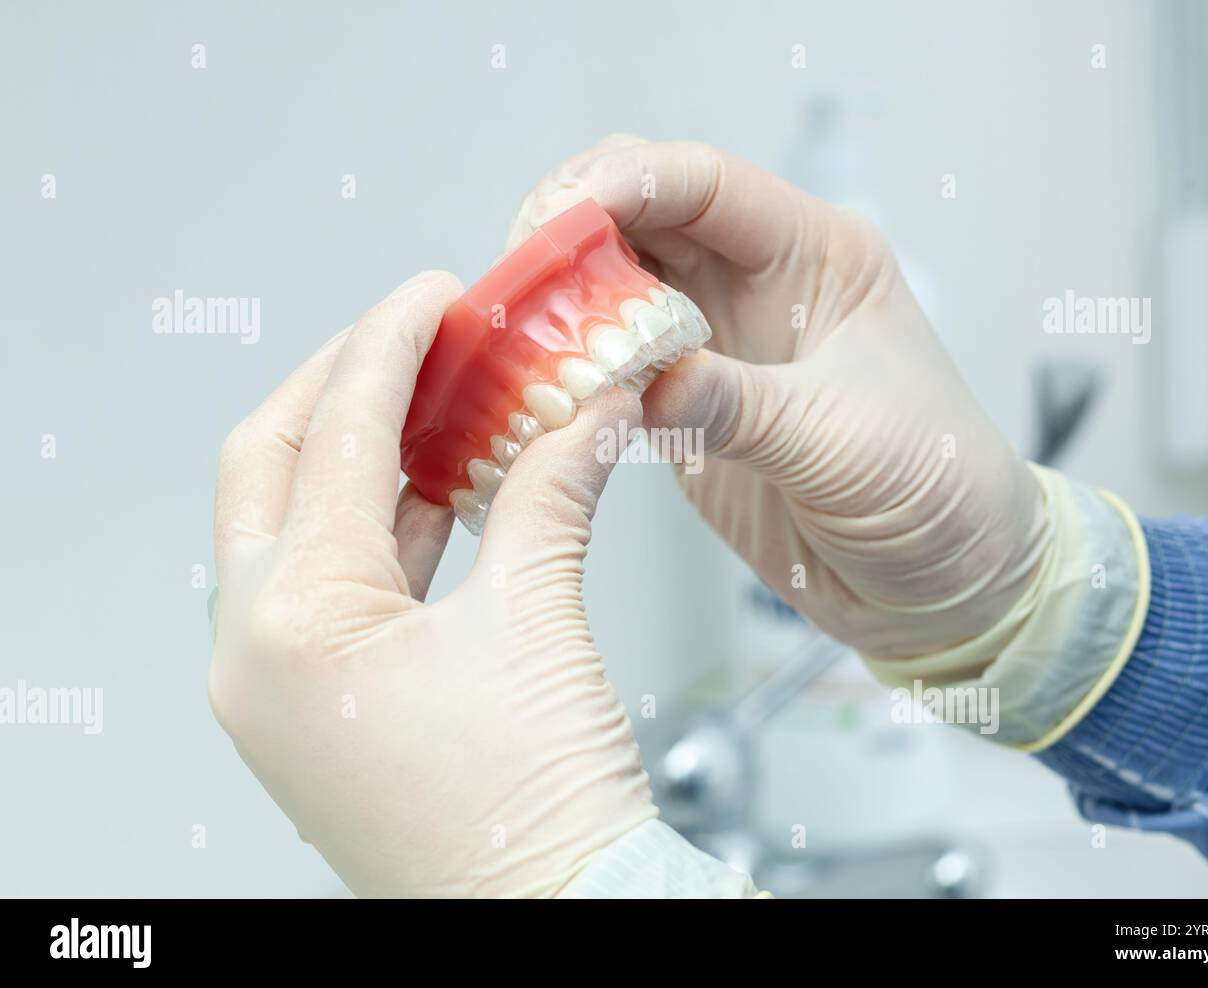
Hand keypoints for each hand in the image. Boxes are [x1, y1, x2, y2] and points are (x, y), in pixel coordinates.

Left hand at [209, 271, 654, 896]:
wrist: (556, 920)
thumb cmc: (529, 814)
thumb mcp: (537, 623)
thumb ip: (552, 494)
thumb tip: (587, 413)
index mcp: (286, 629)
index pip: (331, 442)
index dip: (390, 349)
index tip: (434, 296)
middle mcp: (258, 657)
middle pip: (272, 469)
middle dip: (342, 387)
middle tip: (415, 335)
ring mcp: (283, 685)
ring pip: (304, 525)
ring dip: (369, 455)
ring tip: (441, 396)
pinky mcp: (327, 702)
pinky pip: (341, 582)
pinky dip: (389, 522)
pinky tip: (446, 484)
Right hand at [508, 139, 1047, 657]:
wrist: (940, 584)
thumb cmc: (935, 490)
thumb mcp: (841, 438)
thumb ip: (737, 405)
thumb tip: (643, 382)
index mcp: (815, 257)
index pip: (705, 183)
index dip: (625, 184)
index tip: (560, 217)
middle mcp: (757, 285)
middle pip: (642, 218)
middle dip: (572, 232)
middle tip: (518, 276)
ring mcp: (716, 345)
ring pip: (614, 287)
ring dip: (561, 301)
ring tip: (513, 332)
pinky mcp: (685, 409)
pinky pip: (610, 369)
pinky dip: (568, 372)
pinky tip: (535, 389)